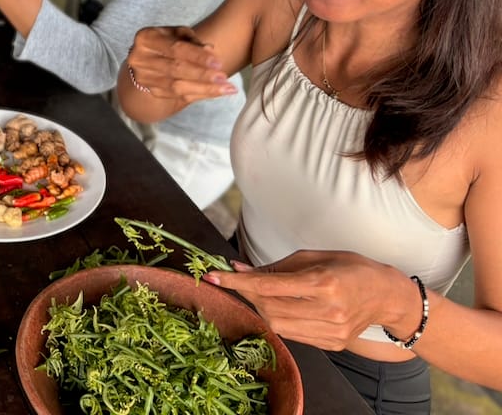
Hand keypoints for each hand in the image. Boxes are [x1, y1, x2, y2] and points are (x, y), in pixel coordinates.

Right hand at [124, 26, 236, 104]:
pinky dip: (199, 94)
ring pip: (177, 86)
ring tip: (226, 88)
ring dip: (204, 88)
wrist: (148, 58)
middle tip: (223, 77)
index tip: (218, 62)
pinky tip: (216, 93)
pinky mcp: (151, 90)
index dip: (197, 56)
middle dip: (202, 74)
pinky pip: (178, 96)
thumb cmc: (167, 41)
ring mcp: (143, 77)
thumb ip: (192, 40)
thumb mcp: (177, 33)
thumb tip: (210, 50)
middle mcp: (139, 58)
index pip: (175, 49)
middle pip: (175, 69)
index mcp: (146, 38)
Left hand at [203, 251, 415, 351]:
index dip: (237, 282)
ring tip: (259, 292)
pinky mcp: (332, 344)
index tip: (213, 276)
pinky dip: (278, 319)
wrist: (387, 296)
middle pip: (269, 308)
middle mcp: (328, 311)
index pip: (268, 286)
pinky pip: (292, 334)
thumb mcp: (314, 257)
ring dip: (260, 307)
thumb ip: (276, 267)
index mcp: (324, 283)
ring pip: (277, 324)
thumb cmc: (351, 268)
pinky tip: (280, 306)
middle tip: (237, 280)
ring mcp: (331, 332)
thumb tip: (239, 269)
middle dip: (246, 293)